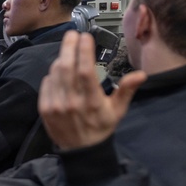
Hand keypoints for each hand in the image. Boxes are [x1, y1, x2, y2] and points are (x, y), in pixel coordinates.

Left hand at [39, 32, 146, 150]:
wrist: (80, 151)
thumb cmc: (100, 127)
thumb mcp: (117, 111)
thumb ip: (126, 91)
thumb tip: (141, 74)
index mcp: (92, 102)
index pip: (86, 71)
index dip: (84, 51)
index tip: (85, 37)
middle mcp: (72, 102)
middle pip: (67, 67)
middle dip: (69, 47)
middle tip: (72, 34)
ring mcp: (56, 105)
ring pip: (55, 73)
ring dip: (61, 58)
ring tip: (68, 50)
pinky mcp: (44, 109)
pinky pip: (46, 84)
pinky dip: (52, 74)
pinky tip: (58, 70)